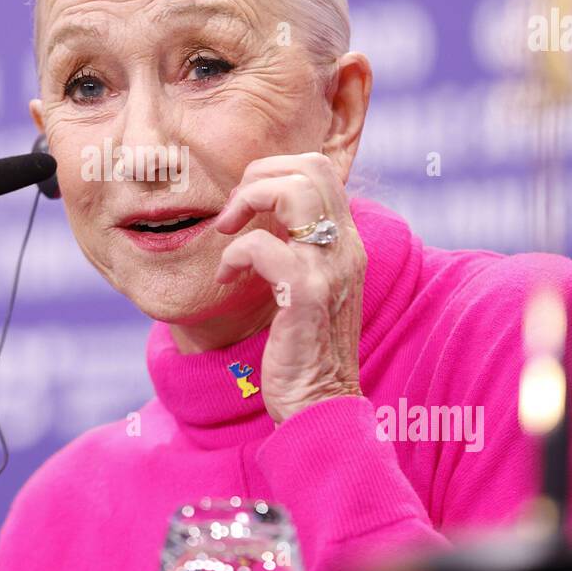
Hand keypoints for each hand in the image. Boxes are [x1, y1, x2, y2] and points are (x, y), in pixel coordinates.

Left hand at [213, 152, 365, 424]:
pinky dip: (233, 255)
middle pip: (310, 166)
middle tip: (233, 214)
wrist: (320, 404)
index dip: (272, 171)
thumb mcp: (308, 285)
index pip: (319, 169)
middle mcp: (345, 247)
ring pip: (293, 192)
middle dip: (258, 176)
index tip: (245, 206)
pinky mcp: (307, 295)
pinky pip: (262, 247)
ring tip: (227, 233)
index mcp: (346, 240)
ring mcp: (329, 269)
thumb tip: (262, 216)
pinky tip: (225, 278)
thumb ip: (297, 248)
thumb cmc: (304, 347)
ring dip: (247, 202)